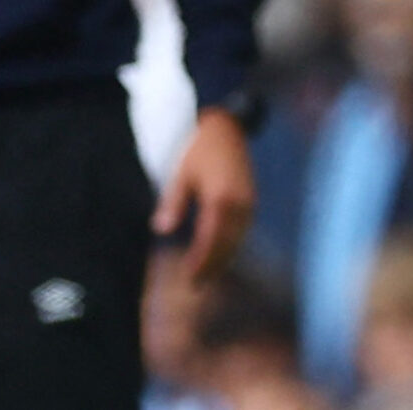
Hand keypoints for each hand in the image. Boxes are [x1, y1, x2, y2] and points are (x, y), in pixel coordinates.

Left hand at [156, 108, 255, 284]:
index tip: (189, 277)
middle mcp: (239, 204)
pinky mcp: (251, 200)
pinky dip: (230, 245)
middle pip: (226, 244)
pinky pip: (241, 230)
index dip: (200, 261)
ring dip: (222, 259)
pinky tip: (219, 253)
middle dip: (211, 266)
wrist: (228, 126)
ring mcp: (248, 202)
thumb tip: (162, 229)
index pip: (210, 240)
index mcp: (221, 198)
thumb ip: (172, 202)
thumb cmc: (200, 148)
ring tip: (206, 276)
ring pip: (236, 240)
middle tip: (195, 285)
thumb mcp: (181, 173)